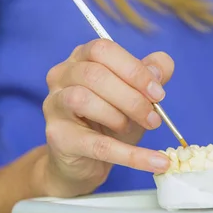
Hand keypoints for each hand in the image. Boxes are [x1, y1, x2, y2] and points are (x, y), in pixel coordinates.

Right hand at [38, 39, 173, 196]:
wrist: (87, 161)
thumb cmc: (111, 120)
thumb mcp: (136, 94)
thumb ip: (151, 76)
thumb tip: (159, 68)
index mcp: (81, 57)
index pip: (103, 49)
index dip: (134, 70)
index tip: (158, 92)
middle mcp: (61, 75)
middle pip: (94, 74)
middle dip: (132, 97)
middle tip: (154, 118)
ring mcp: (54, 105)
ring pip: (83, 99)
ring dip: (119, 117)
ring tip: (134, 129)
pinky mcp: (57, 137)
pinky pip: (96, 145)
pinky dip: (131, 155)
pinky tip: (157, 162)